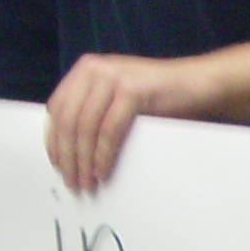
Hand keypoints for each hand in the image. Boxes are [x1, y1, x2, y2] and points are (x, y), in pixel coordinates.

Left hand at [45, 51, 205, 189]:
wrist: (196, 83)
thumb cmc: (155, 95)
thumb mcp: (114, 94)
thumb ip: (91, 107)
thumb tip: (66, 147)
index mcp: (85, 69)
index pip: (57, 107)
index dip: (53, 138)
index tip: (56, 164)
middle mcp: (94, 69)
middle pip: (68, 119)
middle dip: (67, 155)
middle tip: (70, 181)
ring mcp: (112, 77)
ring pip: (85, 127)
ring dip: (83, 161)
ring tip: (85, 182)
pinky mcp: (131, 90)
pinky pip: (108, 130)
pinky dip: (103, 155)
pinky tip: (102, 172)